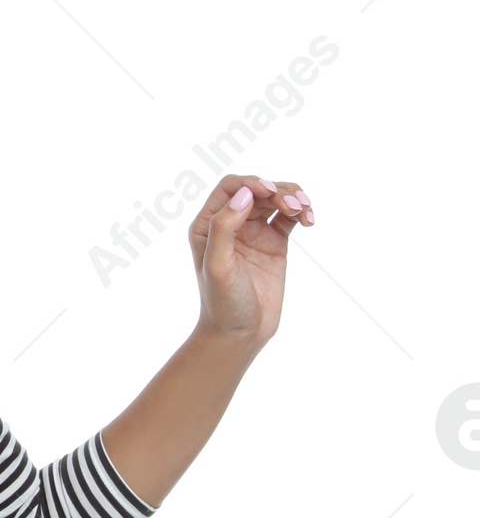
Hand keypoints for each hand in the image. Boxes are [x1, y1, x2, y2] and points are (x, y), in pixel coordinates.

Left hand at [188, 173, 313, 349]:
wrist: (240, 333)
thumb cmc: (223, 303)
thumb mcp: (218, 265)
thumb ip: (224, 227)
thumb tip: (244, 193)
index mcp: (208, 225)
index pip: (230, 188)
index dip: (251, 183)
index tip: (269, 192)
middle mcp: (230, 224)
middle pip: (257, 190)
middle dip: (278, 191)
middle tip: (294, 206)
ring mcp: (253, 232)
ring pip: (275, 199)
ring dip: (292, 197)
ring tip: (304, 211)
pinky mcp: (274, 242)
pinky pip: (288, 217)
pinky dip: (300, 213)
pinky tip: (309, 220)